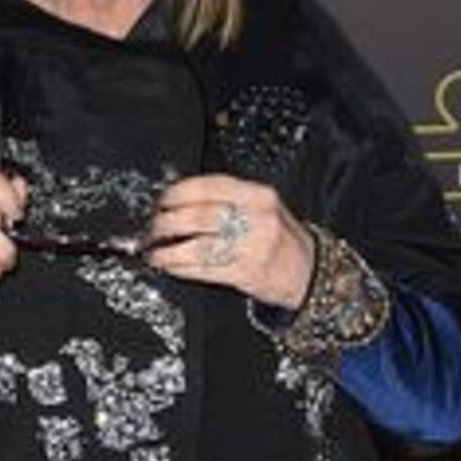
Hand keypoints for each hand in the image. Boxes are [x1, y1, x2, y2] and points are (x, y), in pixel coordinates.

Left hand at [145, 174, 317, 309]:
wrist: (308, 270)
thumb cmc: (279, 236)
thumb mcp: (260, 207)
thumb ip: (225, 199)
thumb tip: (177, 197)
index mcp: (258, 195)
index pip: (210, 186)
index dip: (178, 192)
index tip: (160, 200)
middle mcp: (257, 218)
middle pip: (200, 216)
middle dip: (167, 222)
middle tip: (152, 227)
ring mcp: (253, 247)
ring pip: (199, 246)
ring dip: (169, 250)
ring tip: (154, 252)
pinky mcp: (246, 273)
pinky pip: (205, 269)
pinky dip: (182, 268)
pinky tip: (170, 266)